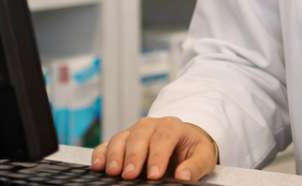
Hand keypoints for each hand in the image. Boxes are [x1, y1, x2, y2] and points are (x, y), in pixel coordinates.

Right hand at [91, 117, 217, 181]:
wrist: (184, 140)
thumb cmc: (192, 149)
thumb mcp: (203, 155)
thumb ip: (196, 165)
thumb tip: (184, 175)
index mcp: (172, 127)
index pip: (164, 138)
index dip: (158, 156)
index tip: (154, 174)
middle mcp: (151, 126)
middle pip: (139, 136)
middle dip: (134, 156)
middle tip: (130, 175)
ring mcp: (134, 132)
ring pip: (121, 138)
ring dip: (115, 155)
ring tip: (114, 171)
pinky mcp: (121, 140)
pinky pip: (107, 143)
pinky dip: (101, 153)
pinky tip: (98, 165)